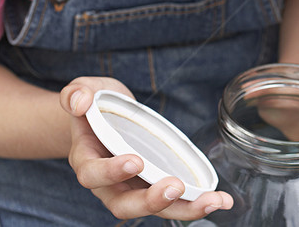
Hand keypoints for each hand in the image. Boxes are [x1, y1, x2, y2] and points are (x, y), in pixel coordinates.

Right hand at [59, 77, 233, 220]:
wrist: (103, 115)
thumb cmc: (95, 104)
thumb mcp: (84, 89)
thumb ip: (77, 92)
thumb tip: (80, 102)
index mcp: (86, 159)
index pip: (92, 173)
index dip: (111, 172)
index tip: (135, 161)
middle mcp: (108, 183)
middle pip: (124, 204)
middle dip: (150, 201)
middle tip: (174, 187)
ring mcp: (133, 188)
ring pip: (154, 209)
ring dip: (184, 208)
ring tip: (212, 201)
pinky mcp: (154, 186)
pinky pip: (173, 201)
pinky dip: (196, 202)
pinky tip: (220, 199)